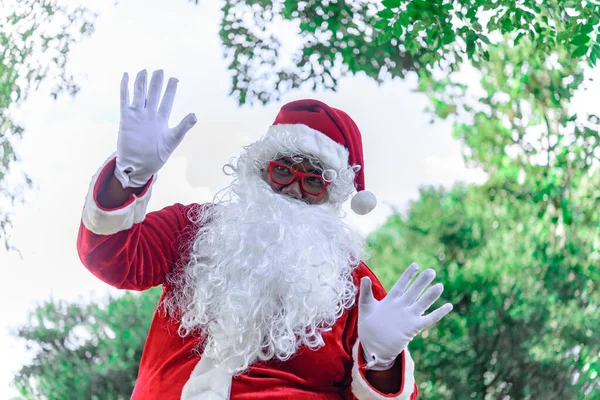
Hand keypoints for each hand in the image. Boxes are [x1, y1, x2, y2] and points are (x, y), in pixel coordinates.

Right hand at [115, 69, 196, 187]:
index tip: (175, 79)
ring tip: (144, 71)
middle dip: (157, 82)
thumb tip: (195, 115)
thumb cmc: (156, 156)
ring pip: (140, 94)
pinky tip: (126, 76)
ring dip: (142, 83)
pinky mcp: (126, 118)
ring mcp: (138, 115)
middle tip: (160, 70)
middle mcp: (150, 115)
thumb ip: (183, 127)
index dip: (170, 90)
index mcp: (162, 120)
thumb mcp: (172, 140)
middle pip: (153, 94)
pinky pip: (125, 100)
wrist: (139, 165)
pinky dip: (125, 88)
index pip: (167, 101)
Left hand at [358, 263, 452, 369]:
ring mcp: (408, 316)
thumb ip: (366, 292)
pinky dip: (438, 313)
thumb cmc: (368, 326)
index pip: (401, 285)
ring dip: (431, 295)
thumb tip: (364, 277)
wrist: (373, 347)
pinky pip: (429, 319)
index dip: (408, 275)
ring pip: (422, 303)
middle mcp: (402, 306)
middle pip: (414, 291)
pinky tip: (448, 306)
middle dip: (422, 282)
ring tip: (440, 286)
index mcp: (391, 300)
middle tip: (431, 271)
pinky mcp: (413, 327)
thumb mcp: (365, 307)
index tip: (416, 265)